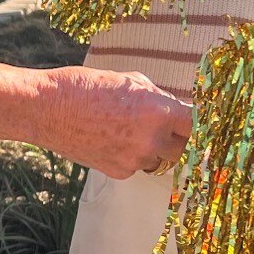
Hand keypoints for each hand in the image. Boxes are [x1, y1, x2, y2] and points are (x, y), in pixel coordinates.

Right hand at [30, 65, 189, 176]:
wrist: (47, 108)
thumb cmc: (86, 87)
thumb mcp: (130, 80)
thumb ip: (157, 98)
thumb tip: (173, 109)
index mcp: (158, 110)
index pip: (197, 125)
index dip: (203, 126)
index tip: (205, 127)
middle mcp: (151, 139)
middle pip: (183, 148)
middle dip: (178, 138)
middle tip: (169, 128)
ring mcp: (134, 159)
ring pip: (159, 159)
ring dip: (154, 148)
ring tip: (128, 129)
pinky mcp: (118, 172)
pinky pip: (137, 166)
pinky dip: (131, 156)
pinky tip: (111, 139)